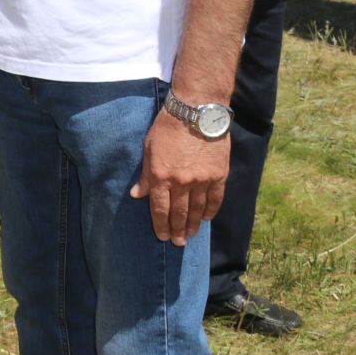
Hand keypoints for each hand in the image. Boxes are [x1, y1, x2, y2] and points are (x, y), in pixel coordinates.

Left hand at [129, 108, 229, 244]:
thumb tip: (137, 195)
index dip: (160, 225)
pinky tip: (207, 219)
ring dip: (194, 224)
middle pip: (179, 213)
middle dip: (178, 230)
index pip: (159, 208)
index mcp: (161, 176)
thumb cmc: (167, 128)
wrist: (196, 112)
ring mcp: (202, 180)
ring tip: (191, 235)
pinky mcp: (218, 176)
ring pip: (198, 210)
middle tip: (178, 243)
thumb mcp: (149, 149)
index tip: (163, 236)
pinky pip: (215, 199)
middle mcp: (181, 182)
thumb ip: (145, 175)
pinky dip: (211, 211)